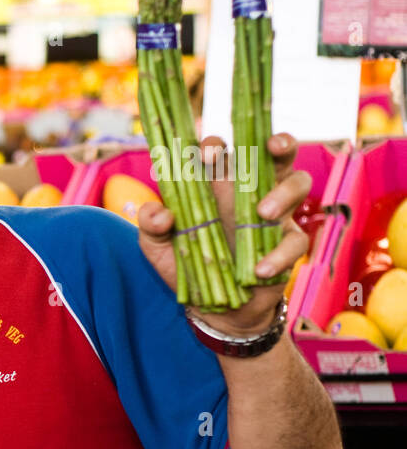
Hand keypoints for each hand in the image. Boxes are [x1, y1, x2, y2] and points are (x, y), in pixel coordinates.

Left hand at [137, 132, 309, 336]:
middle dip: (278, 142)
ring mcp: (275, 214)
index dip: (217, 145)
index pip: (221, 153)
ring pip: (298, 183)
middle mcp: (249, 191)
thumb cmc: (186, 263)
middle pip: (275, 154)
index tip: (207, 152)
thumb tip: (158, 213)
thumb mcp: (158, 248)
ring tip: (263, 213)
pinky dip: (279, 255)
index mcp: (217, 184)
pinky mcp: (289, 243)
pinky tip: (259, 270)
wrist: (213, 306)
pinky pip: (295, 241)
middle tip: (269, 146)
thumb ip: (151, 227)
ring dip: (285, 192)